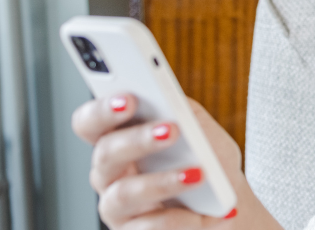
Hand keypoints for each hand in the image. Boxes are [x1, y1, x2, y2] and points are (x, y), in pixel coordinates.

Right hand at [71, 95, 281, 228]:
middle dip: (138, 140)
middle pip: (106, 154)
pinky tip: (206, 214)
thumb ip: (185, 114)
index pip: (89, 122)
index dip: (101, 110)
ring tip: (198, 174)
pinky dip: (182, 219)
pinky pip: (149, 228)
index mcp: (118, 138)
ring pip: (124, 194)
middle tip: (171, 130)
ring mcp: (117, 208)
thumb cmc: (207, 159)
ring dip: (163, 182)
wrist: (225, 202)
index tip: (129, 98)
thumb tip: (174, 106)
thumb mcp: (202, 130)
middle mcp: (109, 173)